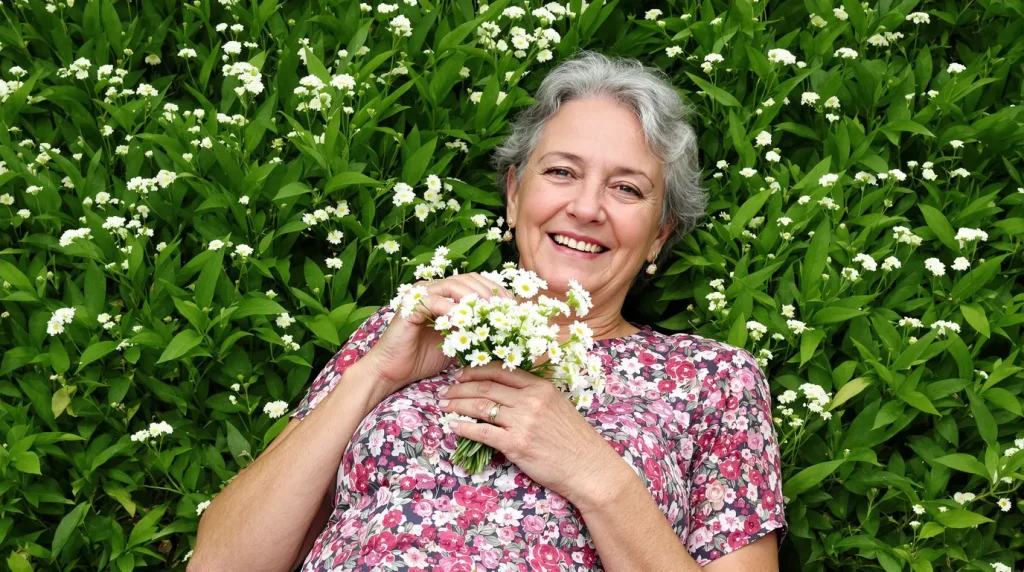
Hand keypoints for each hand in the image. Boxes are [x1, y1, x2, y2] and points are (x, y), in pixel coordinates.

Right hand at [360, 273, 514, 398]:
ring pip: (453, 286)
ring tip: (489, 314)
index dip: (496, 291)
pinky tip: (465, 322)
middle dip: (489, 293)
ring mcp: (419, 295)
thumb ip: (477, 330)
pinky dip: (452, 311)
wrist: (393, 371)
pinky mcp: (409, 306)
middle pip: (468, 279)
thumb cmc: (424, 357)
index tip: (513, 306)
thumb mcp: (460, 342)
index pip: (476, 282)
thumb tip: (506, 328)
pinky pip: (435, 302)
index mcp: (444, 293)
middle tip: (504, 309)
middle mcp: (432, 288)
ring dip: (474, 299)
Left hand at [438, 362, 628, 511]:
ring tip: (444, 406)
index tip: (461, 375)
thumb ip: (533, 396)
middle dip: (460, 388)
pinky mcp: (516, 444)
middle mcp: (530, 400)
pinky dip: (464, 427)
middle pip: (486, 387)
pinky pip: (483, 432)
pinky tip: (453, 426)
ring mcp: (523, 422)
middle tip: (445, 392)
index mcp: (541, 387)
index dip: (476, 371)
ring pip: (481, 406)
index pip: (501, 371)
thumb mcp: (557, 406)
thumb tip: (504, 393)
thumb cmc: (574, 440)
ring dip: (457, 405)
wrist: (588, 467)